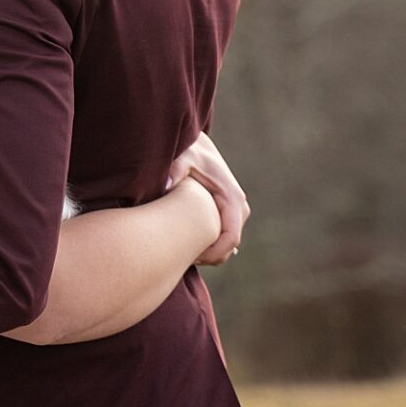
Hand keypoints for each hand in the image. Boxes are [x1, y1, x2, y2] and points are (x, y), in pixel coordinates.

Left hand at [166, 131, 247, 263]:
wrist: (197, 146)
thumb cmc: (189, 152)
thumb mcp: (182, 158)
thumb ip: (176, 169)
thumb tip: (167, 184)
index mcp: (232, 198)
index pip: (231, 238)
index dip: (212, 254)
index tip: (190, 258)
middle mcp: (238, 206)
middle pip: (229, 247)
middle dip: (208, 257)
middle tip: (181, 260)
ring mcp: (234, 211)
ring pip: (226, 245)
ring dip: (207, 253)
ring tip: (181, 253)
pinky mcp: (227, 213)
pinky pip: (222, 238)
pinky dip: (208, 246)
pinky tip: (187, 247)